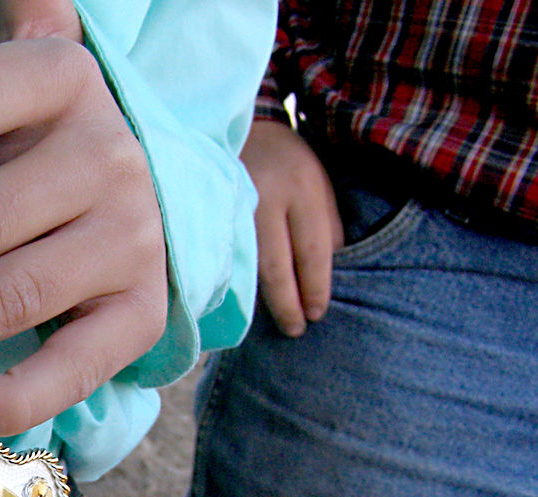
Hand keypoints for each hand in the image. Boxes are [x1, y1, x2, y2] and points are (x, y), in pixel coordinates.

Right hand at [241, 119, 343, 336]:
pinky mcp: (210, 214)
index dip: (315, 287)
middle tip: (296, 329)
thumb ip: (326, 224)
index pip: (313, 249)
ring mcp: (231, 207)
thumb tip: (325, 273)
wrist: (241, 127)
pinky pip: (226, 256)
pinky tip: (245, 301)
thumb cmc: (286, 161)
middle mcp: (264, 198)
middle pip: (276, 265)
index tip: (317, 314)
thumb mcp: (318, 183)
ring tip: (272, 320)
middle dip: (286, 303)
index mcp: (301, 186)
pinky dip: (239, 281)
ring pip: (247, 265)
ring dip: (261, 299)